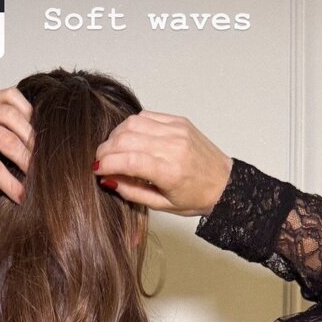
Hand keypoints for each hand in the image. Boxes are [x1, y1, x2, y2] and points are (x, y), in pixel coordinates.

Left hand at [0, 86, 34, 204]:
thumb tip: (3, 189)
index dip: (10, 184)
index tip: (22, 196)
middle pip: (8, 142)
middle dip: (27, 161)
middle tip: (36, 174)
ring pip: (14, 117)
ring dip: (30, 136)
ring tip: (36, 151)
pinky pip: (14, 97)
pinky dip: (26, 110)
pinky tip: (28, 125)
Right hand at [93, 112, 232, 216]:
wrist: (225, 183)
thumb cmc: (195, 197)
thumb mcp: (162, 205)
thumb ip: (133, 192)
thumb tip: (108, 179)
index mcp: (170, 172)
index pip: (129, 160)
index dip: (106, 163)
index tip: (96, 169)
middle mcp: (174, 147)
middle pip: (127, 138)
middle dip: (106, 149)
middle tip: (100, 160)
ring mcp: (177, 130)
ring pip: (133, 123)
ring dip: (116, 135)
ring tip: (112, 149)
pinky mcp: (179, 121)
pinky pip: (146, 116)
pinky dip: (131, 126)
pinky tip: (129, 138)